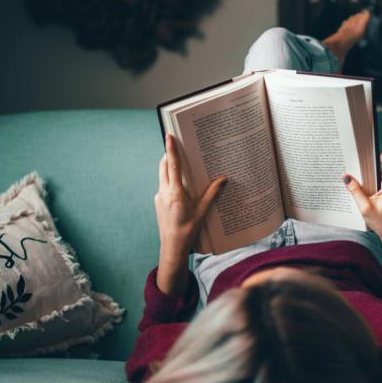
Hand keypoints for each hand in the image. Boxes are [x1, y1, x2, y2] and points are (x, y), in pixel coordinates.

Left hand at [155, 134, 225, 293]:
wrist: (172, 247)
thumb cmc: (188, 231)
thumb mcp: (202, 212)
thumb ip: (212, 194)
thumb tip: (223, 179)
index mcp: (175, 192)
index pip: (172, 165)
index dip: (171, 149)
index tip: (169, 135)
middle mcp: (164, 192)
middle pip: (164, 166)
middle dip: (169, 155)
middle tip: (177, 146)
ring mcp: (159, 197)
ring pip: (162, 176)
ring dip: (169, 167)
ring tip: (181, 165)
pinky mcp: (158, 202)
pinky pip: (163, 186)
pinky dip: (170, 181)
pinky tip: (181, 186)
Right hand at [343, 153, 381, 278]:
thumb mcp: (365, 208)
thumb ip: (355, 191)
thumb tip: (346, 177)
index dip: (377, 153)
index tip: (365, 153)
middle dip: (370, 169)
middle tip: (357, 170)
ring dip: (373, 178)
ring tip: (362, 185)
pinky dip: (378, 185)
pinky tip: (369, 193)